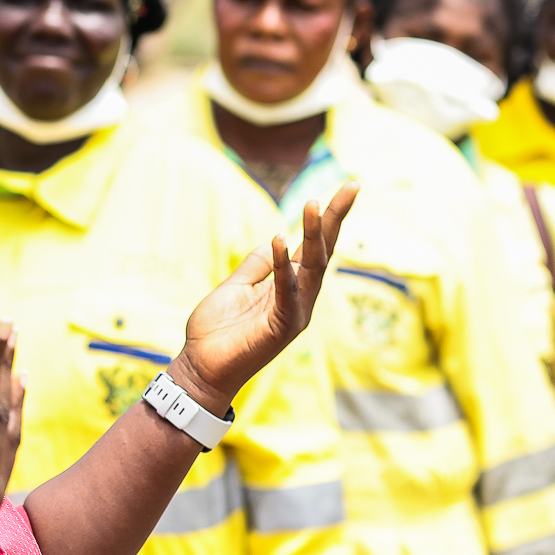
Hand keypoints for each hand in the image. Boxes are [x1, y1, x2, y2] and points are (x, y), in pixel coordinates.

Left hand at [170, 181, 357, 412]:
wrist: (201, 368)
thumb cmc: (218, 333)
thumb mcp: (236, 287)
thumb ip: (256, 266)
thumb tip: (272, 241)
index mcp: (290, 286)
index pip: (313, 246)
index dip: (327, 217)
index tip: (346, 187)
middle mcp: (300, 297)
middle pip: (322, 251)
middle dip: (335, 218)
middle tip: (352, 186)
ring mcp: (294, 312)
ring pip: (311, 268)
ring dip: (313, 236)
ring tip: (316, 204)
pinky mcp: (281, 327)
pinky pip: (285, 291)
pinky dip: (282, 267)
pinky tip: (279, 239)